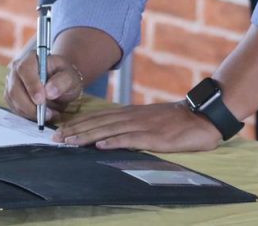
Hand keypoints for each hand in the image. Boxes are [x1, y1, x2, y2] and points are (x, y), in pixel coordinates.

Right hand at [5, 51, 84, 122]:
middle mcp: (17, 69)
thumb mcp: (70, 77)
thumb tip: (49, 92)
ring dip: (30, 112)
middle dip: (30, 105)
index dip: (31, 85)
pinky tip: (41, 115)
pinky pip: (14, 108)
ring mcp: (11, 82)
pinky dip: (27, 115)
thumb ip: (62, 81)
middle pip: (15, 89)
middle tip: (47, 114)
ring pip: (13, 101)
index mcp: (31, 58)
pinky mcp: (11, 96)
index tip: (41, 99)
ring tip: (49, 114)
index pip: (25, 69)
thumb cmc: (64, 77)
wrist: (59, 83)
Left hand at [54, 102, 221, 152]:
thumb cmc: (176, 121)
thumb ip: (130, 125)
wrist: (202, 117)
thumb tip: (108, 135)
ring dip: (88, 136)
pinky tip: (102, 145)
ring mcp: (144, 126)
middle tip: (56, 137)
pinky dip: (116, 141)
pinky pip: (132, 139)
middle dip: (76, 130)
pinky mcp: (155, 137)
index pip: (99, 118)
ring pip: (110, 130)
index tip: (61, 130)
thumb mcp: (149, 120)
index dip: (79, 124)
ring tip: (70, 141)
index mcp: (131, 113)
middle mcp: (133, 117)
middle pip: (99, 123)